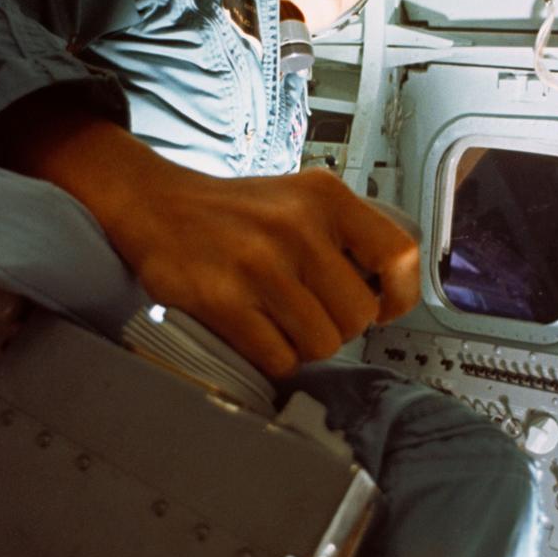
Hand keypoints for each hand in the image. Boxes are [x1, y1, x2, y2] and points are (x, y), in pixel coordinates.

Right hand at [116, 163, 419, 377]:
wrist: (157, 206)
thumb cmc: (238, 213)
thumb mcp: (301, 199)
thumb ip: (346, 236)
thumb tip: (389, 295)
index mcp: (326, 198)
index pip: (398, 254)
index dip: (400, 295)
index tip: (383, 307)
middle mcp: (297, 227)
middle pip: (359, 316)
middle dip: (339, 326)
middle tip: (312, 313)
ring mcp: (259, 265)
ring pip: (322, 344)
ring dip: (305, 345)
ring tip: (282, 322)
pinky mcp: (224, 301)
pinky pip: (280, 358)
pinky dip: (274, 358)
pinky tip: (258, 333)